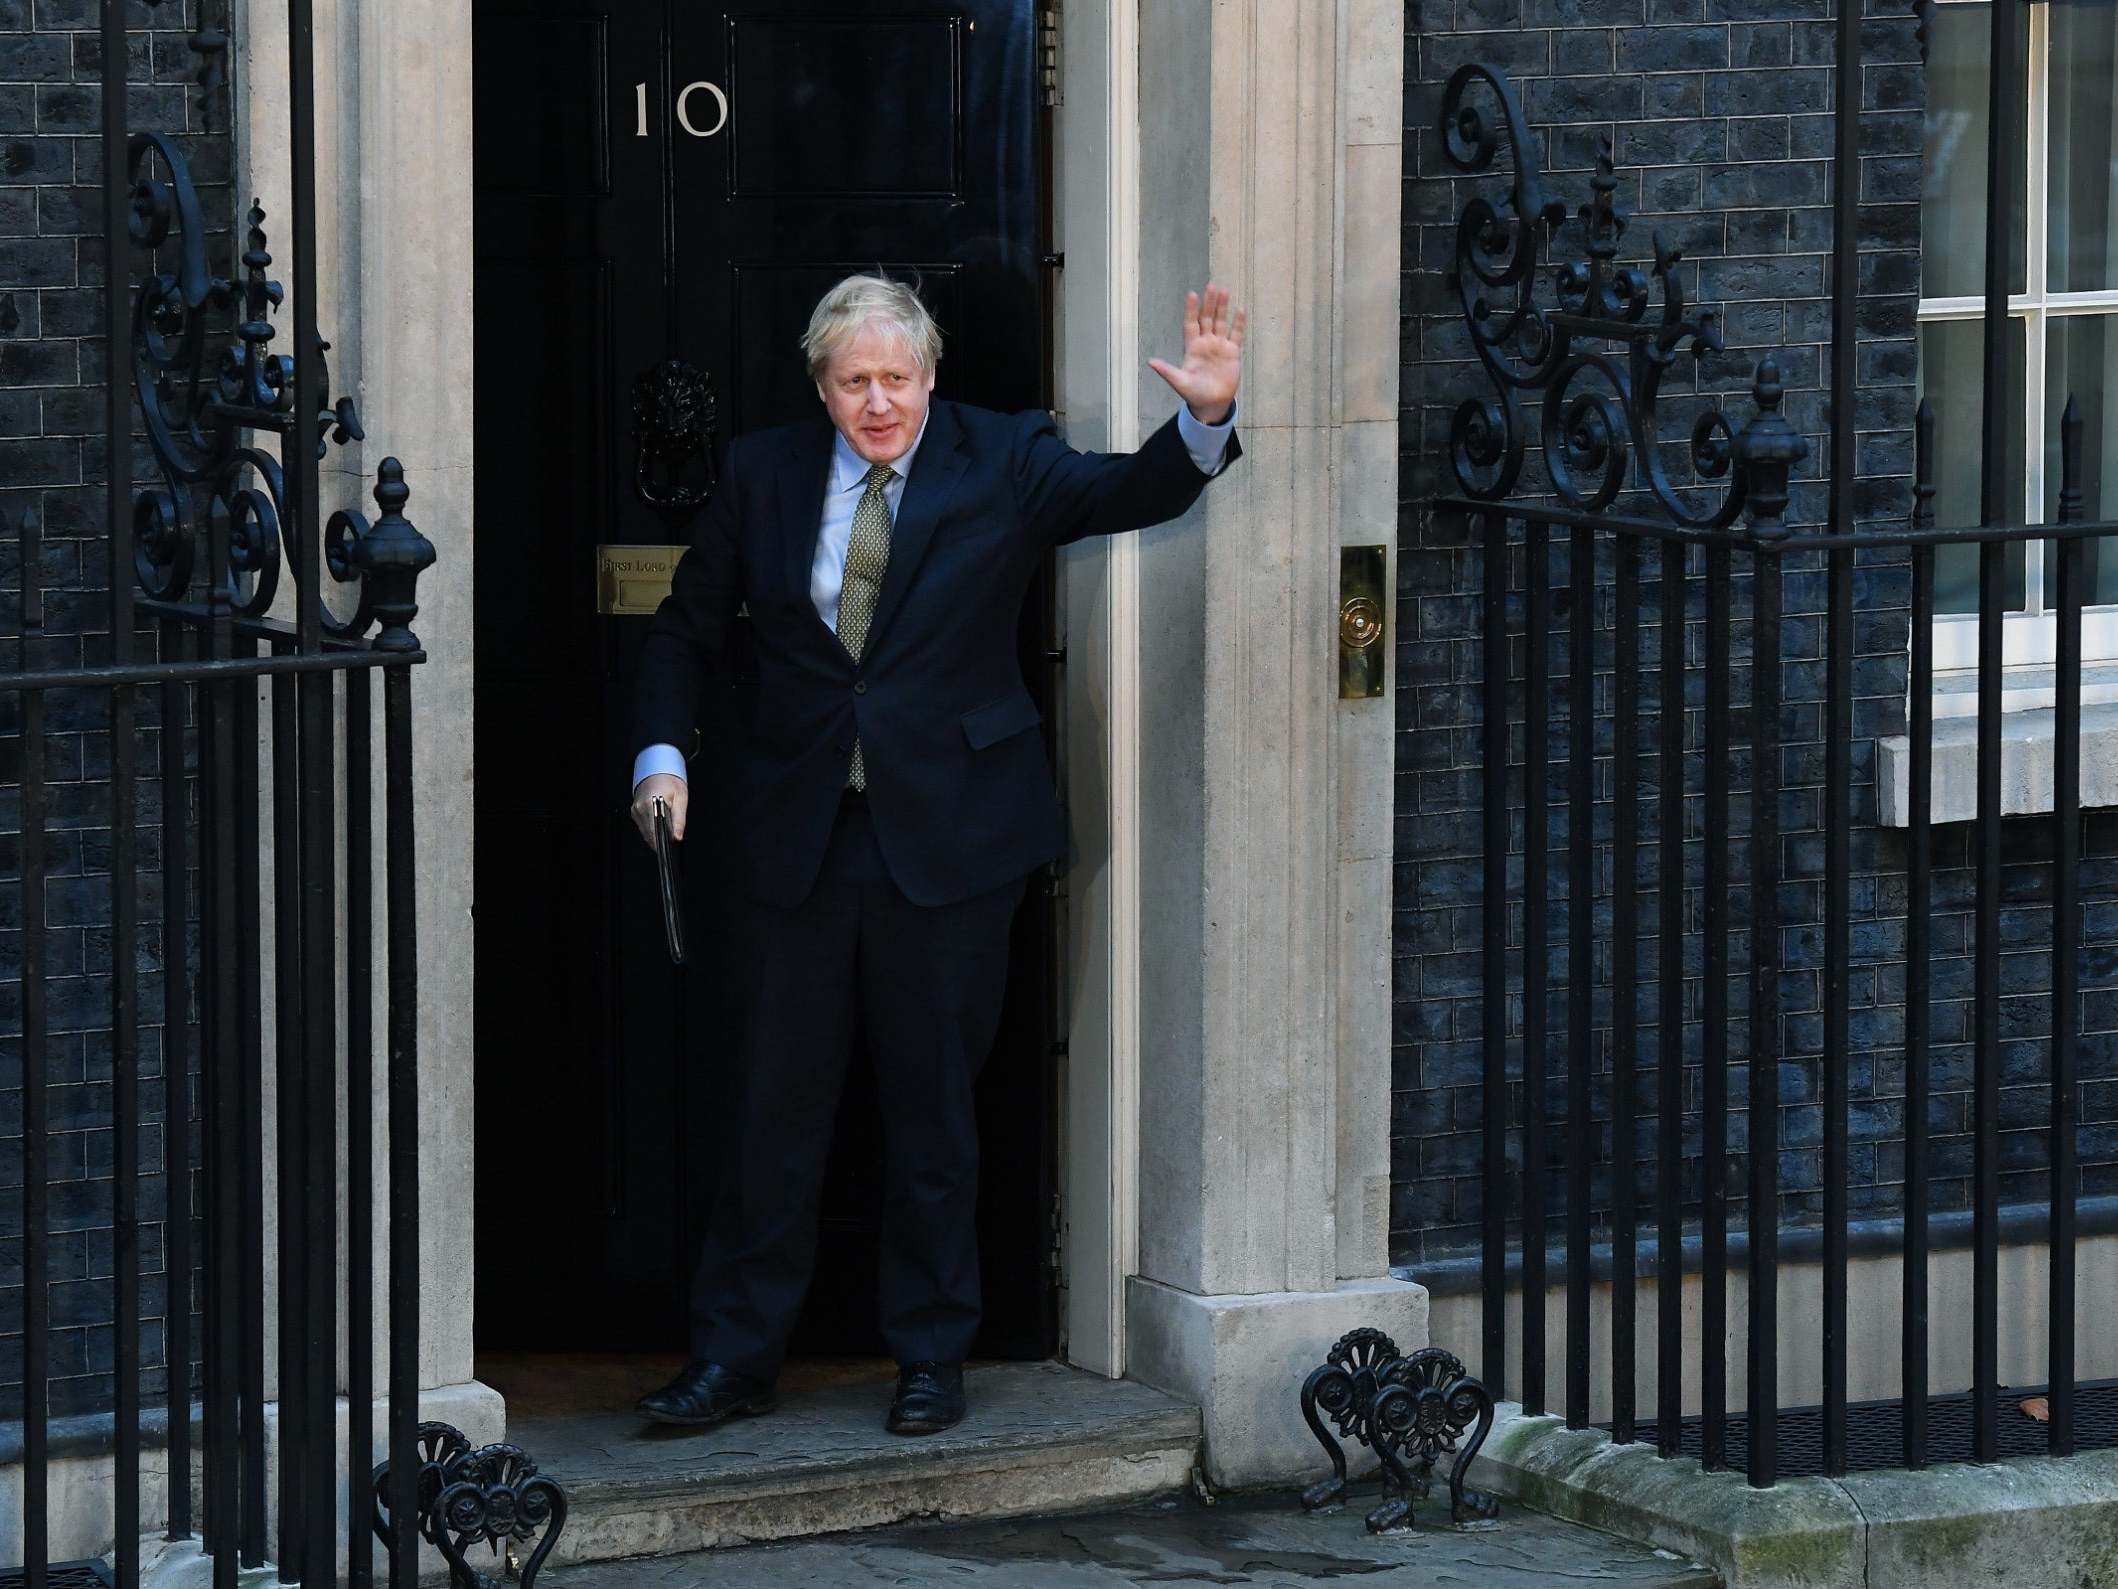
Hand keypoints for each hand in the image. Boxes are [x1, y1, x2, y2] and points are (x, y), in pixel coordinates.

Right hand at [631, 773, 687, 845]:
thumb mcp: (681, 799)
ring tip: (666, 830)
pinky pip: (642, 825)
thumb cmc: (670, 781)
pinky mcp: (635, 810)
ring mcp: (636, 809)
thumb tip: (677, 836)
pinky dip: (650, 828)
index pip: (653, 832)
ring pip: (644, 831)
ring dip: (655, 834)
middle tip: (670, 839)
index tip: (667, 847)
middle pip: (648, 833)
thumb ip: (679, 820)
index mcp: (651, 804)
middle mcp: (640, 807)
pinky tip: (658, 824)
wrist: (659, 769)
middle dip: (659, 839)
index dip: (661, 842)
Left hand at [1148, 283, 1245, 424]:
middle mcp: (1205, 343)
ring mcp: (1219, 346)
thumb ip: (1167, 371)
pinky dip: (1238, 323)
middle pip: (1207, 318)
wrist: (1211, 404)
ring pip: (1221, 322)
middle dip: (1209, 303)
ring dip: (1222, 307)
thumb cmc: (1194, 393)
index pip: (1191, 324)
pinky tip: (1239, 310)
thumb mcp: (1179, 382)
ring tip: (1224, 291)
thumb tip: (1150, 362)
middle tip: (1211, 286)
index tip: (1192, 294)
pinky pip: (1236, 334)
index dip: (1191, 310)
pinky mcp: (1232, 352)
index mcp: (1192, 347)